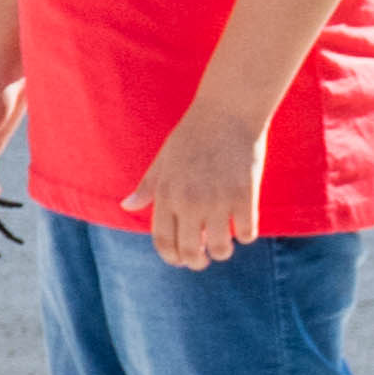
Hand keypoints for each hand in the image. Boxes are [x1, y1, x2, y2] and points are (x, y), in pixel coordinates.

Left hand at [129, 101, 267, 274]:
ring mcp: (217, 200)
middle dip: (196, 262)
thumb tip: (127, 206)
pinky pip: (246, 233)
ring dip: (222, 252)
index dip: (171, 257)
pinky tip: (243, 226)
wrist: (227, 112)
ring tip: (223, 245)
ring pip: (220, 249)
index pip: (162, 240)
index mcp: (166, 194)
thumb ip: (148, 187)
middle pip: (190, 252)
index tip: (179, 260)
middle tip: (202, 260)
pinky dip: (244, 235)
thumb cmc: (192, 135)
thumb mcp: (163, 160)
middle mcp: (189, 201)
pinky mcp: (245, 196)